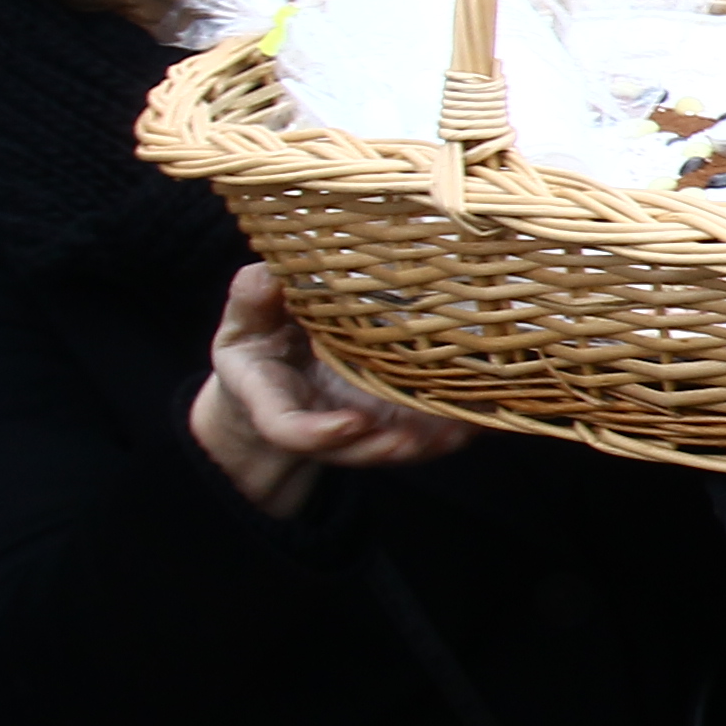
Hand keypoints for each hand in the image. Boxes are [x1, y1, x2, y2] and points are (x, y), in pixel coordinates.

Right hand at [188, 264, 472, 516]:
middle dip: (383, 448)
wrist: (274, 373)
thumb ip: (251, 303)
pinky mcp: (389, 419)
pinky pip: (421, 429)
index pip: (290, 428)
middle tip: (414, 440)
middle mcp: (319, 421)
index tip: (352, 424)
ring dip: (426, 442)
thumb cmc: (258, 341)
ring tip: (460, 431)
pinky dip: (452, 427)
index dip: (319, 433)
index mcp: (272, 400)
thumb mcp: (244, 322)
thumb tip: (266, 277)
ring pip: (390, 444)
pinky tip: (481, 417)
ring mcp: (357, 425)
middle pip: (350, 448)